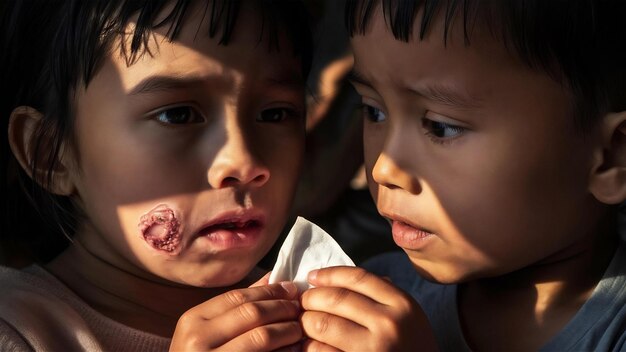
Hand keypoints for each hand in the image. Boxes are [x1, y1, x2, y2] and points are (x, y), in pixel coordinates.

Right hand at [170, 273, 302, 350]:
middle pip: (252, 313)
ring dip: (288, 330)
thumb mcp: (206, 331)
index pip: (238, 297)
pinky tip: (294, 349)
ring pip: (262, 337)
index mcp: (193, 321)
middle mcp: (198, 340)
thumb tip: (270, 278)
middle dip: (282, 308)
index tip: (291, 289)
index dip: (269, 291)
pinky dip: (284, 351)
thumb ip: (236, 306)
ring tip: (299, 328)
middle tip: (299, 307)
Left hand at [300, 266, 436, 351]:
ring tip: (302, 323)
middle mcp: (389, 325)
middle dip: (310, 298)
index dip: (329, 274)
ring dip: (305, 323)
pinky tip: (308, 344)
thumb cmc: (412, 349)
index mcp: (402, 304)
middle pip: (335, 299)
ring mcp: (372, 350)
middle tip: (301, 302)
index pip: (357, 278)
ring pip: (323, 325)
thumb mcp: (408, 317)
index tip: (313, 277)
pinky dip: (308, 346)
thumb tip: (332, 279)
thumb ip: (381, 295)